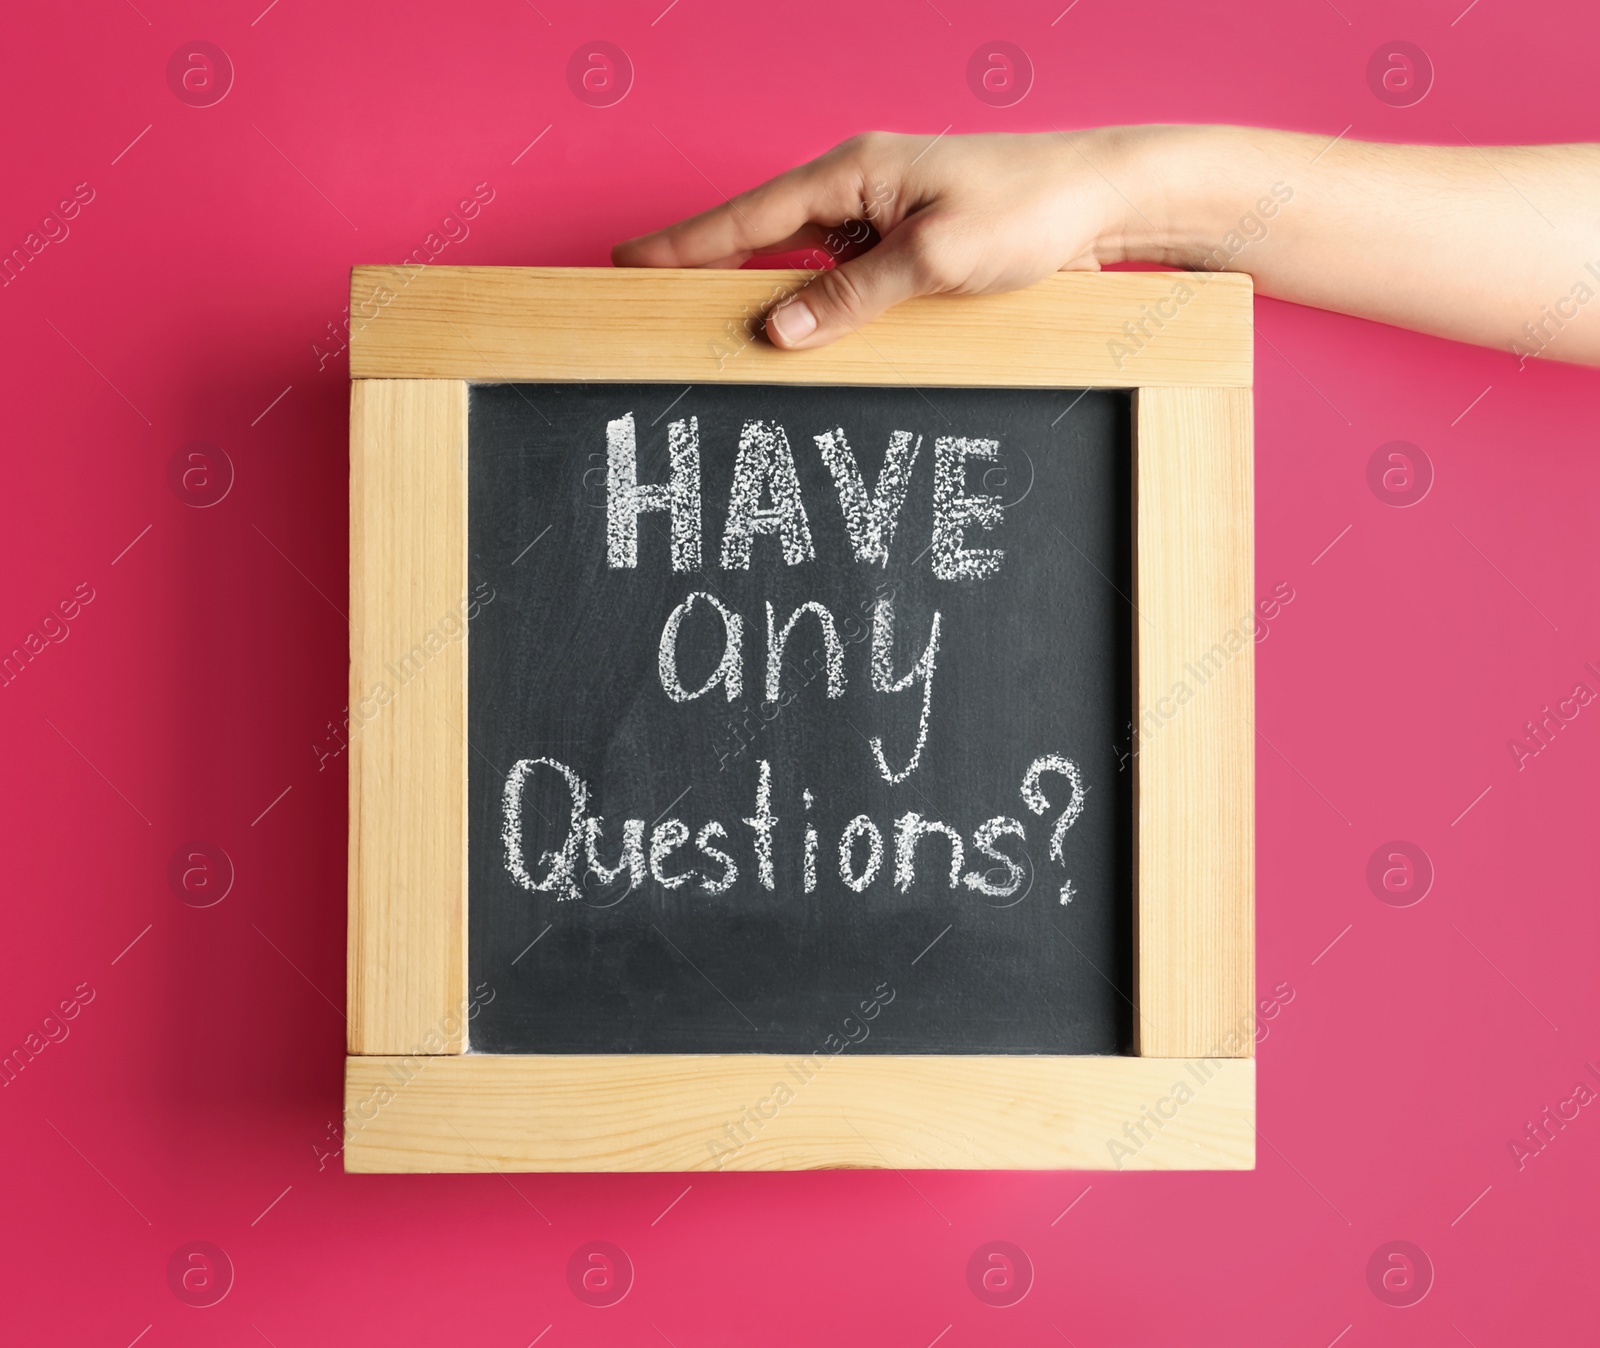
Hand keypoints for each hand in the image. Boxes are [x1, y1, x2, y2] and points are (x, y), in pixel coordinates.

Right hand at [612, 129, 1171, 349]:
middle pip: (763, 237)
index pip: (746, 215)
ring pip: (804, 264)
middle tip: (656, 306)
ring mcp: (883, 215)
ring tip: (725, 338)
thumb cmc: (1029, 209)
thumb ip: (852, 297)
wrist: (1103, 200)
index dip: (682, 244)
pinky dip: (822, 307)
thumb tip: (778, 330)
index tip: (625, 262)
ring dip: (775, 300)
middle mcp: (860, 188)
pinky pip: (844, 278)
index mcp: (853, 172)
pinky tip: (811, 336)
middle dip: (710, 272)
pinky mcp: (909, 244)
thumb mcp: (934, 259)